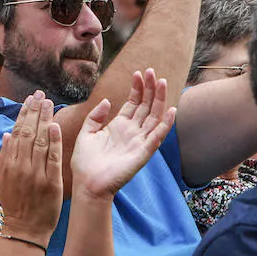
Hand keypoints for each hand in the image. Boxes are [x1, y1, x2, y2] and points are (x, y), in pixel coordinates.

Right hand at [0, 91, 63, 243]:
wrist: (25, 229)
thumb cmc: (15, 205)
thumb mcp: (2, 180)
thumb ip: (4, 157)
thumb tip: (7, 134)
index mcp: (9, 164)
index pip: (17, 132)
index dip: (23, 114)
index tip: (29, 100)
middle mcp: (21, 166)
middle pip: (28, 132)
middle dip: (34, 111)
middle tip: (40, 95)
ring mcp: (36, 174)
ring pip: (39, 141)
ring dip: (44, 120)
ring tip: (48, 103)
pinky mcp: (51, 182)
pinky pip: (52, 158)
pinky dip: (53, 141)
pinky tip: (55, 126)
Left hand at [70, 69, 175, 200]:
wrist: (87, 184)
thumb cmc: (85, 163)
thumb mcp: (86, 133)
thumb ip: (96, 116)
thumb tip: (108, 101)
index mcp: (119, 126)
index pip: (134, 103)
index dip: (137, 88)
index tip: (138, 73)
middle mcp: (132, 132)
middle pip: (146, 106)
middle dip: (150, 88)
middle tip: (152, 71)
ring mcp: (139, 142)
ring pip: (154, 116)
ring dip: (159, 100)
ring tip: (162, 82)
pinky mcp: (143, 153)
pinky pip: (157, 136)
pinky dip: (165, 124)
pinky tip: (171, 110)